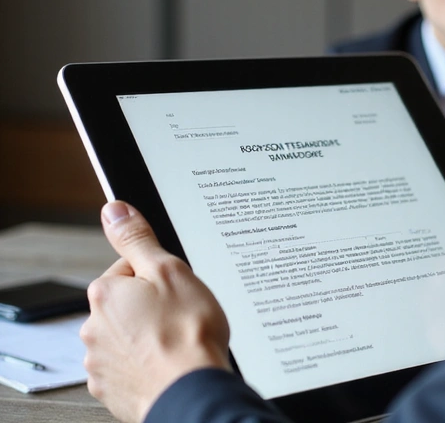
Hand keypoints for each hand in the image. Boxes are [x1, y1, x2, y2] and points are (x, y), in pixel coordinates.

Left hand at [80, 201, 231, 422]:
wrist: (192, 391)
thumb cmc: (186, 334)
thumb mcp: (169, 271)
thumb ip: (138, 239)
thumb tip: (115, 210)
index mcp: (105, 293)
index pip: (130, 269)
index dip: (159, 276)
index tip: (178, 290)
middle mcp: (94, 328)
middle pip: (128, 305)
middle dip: (153, 307)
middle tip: (182, 316)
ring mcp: (101, 362)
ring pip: (129, 337)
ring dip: (149, 337)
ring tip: (179, 343)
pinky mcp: (112, 390)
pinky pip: (130, 368)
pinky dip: (147, 366)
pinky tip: (169, 365)